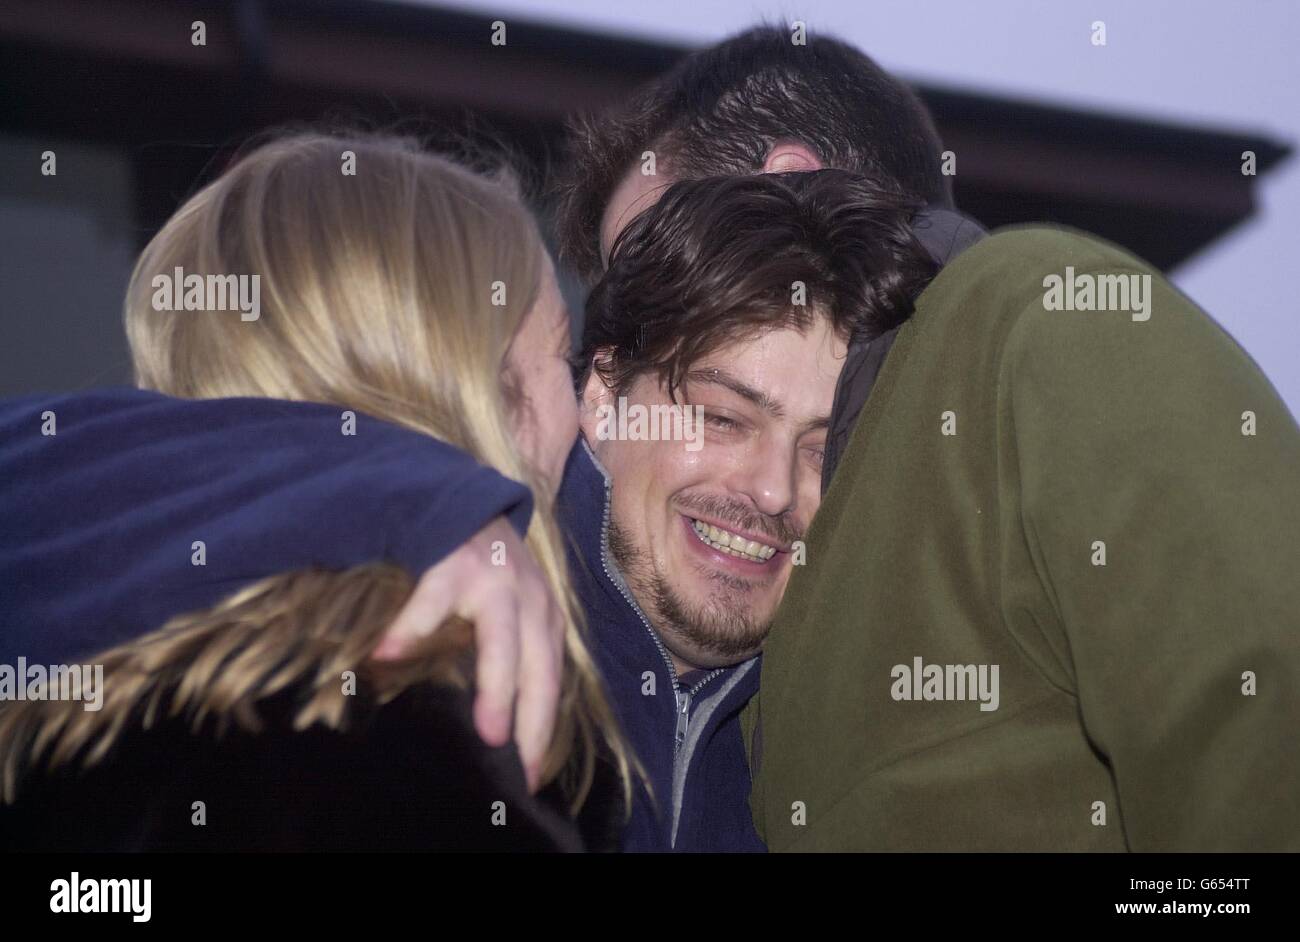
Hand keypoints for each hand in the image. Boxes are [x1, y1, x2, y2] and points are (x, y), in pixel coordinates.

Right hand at [370, 517, 563, 792]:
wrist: (464, 507)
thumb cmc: (489, 576)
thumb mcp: (518, 614)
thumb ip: (517, 658)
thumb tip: (506, 728)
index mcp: (545, 621)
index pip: (550, 683)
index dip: (542, 729)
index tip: (531, 776)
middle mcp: (530, 602)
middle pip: (536, 667)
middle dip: (530, 717)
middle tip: (516, 761)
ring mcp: (494, 581)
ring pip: (501, 640)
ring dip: (497, 686)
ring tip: (488, 731)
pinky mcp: (453, 563)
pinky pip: (431, 601)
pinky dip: (411, 628)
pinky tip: (388, 656)